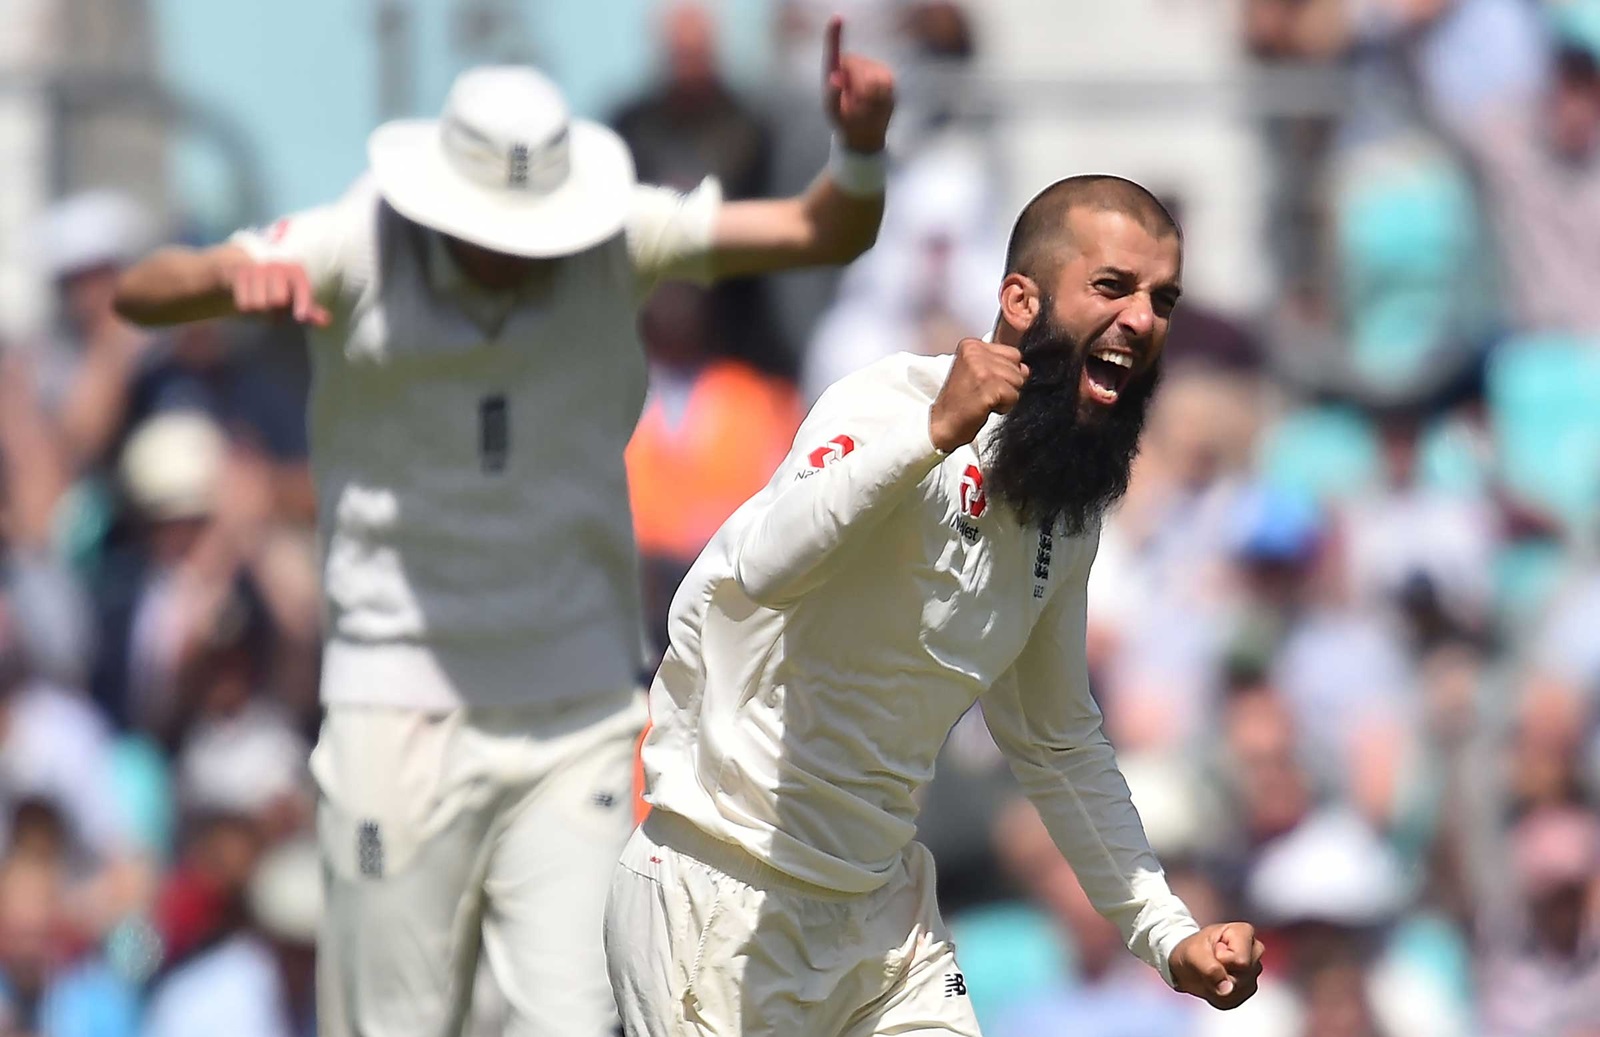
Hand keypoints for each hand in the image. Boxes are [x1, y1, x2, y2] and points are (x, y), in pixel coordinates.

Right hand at [229, 259, 329, 326]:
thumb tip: (326, 320)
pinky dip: (246, 307)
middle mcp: (278, 267)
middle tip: (273, 307)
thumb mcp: (294, 297)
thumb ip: (309, 309)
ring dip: (259, 309)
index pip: (301, 286)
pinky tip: (248, 298)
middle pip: (277, 300)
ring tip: (261, 302)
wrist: (245, 267)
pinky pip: (244, 303)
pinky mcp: (240, 273)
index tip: (300, 316)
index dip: (302, 302)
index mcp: (296, 271)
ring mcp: (258, 268)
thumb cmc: (276, 287)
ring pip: (258, 303)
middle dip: (275, 308)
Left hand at [822, 16, 894, 153]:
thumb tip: (835, 79)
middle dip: (859, 94)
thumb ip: (832, 97)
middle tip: (856, 108)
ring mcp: (871, 67)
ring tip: (865, 107)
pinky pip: (887, 84)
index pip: (834, 48)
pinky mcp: (886, 74)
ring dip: (871, 99)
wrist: (863, 131)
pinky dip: (883, 98)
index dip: (834, 33)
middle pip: (860, 72)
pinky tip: (878, 104)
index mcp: (834, 68)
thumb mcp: (833, 112)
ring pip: (876, 80)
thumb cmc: (842, 120)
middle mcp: (853, 62)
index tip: (837, 17)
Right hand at [928, 338, 1027, 451]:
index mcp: (971, 345)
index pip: (1013, 353)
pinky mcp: (987, 386)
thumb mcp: (978, 373)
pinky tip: (986, 407)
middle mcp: (975, 352)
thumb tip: (1025, 368)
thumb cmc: (961, 401)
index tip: (984, 382)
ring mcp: (981, 368)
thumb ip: (1001, 365)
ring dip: (1006, 396)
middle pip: (1018, 366)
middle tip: (983, 393)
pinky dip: (1004, 407)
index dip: (1005, 372)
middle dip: (1007, 384)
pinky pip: (1014, 395)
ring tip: (985, 399)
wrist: (944, 423)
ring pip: (1018, 381)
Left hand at [1169, 922, 1264, 1010]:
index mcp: (1244, 932)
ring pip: (1241, 989)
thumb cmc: (1191, 951)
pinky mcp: (1248, 988)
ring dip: (1219, 987)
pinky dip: (1219, 997)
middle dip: (1222, 975)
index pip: (1241, 960)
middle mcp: (1254, 951)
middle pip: (1244, 975)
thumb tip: (1228, 989)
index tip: (1212, 951)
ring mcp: (1253, 970)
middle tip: (1210, 963)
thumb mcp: (1193, 953)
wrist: (1185, 963)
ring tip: (1210, 973)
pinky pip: (1235, 1000)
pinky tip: (1213, 984)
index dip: (1221, 961)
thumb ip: (1210, 968)